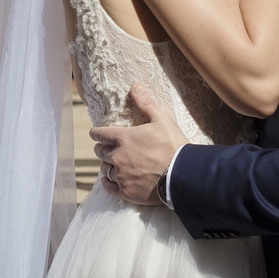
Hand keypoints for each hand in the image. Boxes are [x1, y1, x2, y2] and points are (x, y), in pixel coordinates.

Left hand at [89, 84, 188, 205]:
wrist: (183, 174)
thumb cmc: (173, 145)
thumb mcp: (161, 119)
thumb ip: (145, 103)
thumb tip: (134, 86)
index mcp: (124, 138)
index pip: (101, 134)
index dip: (96, 133)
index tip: (95, 134)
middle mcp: (118, 157)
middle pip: (101, 152)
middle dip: (102, 149)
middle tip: (105, 149)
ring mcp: (122, 175)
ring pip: (105, 170)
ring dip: (107, 166)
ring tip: (112, 165)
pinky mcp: (127, 192)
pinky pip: (109, 187)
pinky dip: (108, 183)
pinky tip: (109, 181)